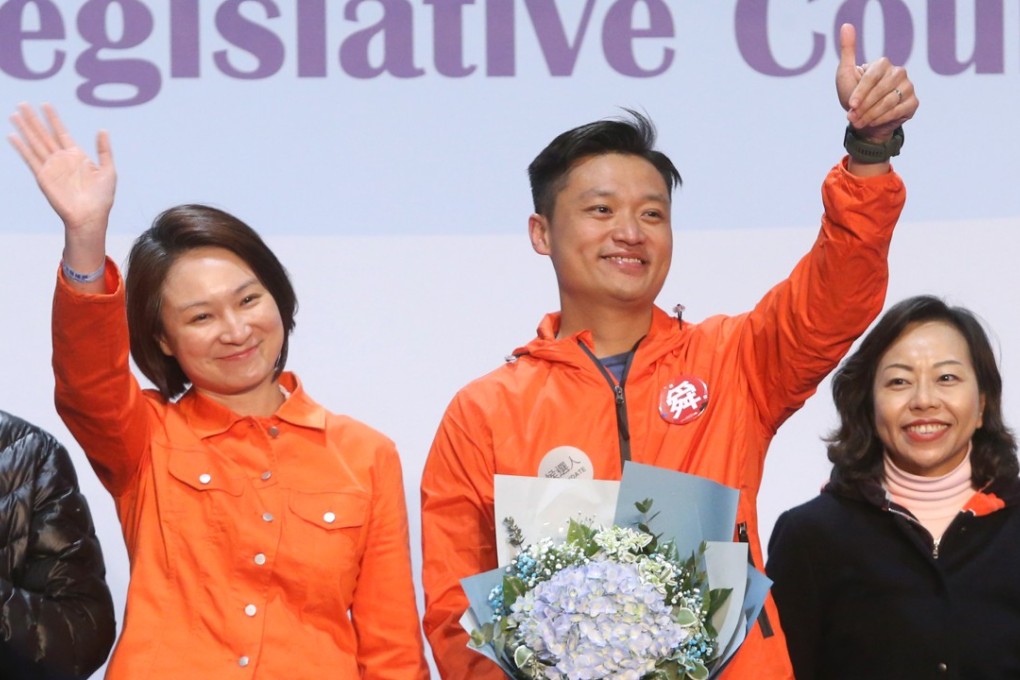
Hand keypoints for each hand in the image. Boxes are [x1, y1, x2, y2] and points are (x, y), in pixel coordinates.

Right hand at [8, 103, 115, 239]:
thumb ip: (104, 150)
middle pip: (44, 134)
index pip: (61, 132)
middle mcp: (61, 159)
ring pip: (35, 143)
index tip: (46, 104)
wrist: (91, 216)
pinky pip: (30, 159)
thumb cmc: (102, 198)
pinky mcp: (43, 177)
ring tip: (14, 114)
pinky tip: (13, 136)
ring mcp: (51, 167)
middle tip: (23, 103)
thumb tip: (102, 130)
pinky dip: (21, 147)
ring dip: (25, 129)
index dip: (53, 119)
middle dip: (34, 119)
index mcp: (77, 156)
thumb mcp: (108, 170)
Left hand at [835, 24, 917, 141]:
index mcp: (883, 64)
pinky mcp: (913, 102)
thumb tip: (846, 25)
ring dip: (870, 115)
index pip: (871, 78)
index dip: (860, 93)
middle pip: (880, 92)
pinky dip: (883, 119)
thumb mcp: (846, 73)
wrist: (864, 118)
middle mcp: (899, 72)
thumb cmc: (853, 95)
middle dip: (863, 108)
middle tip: (853, 117)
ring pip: (888, 103)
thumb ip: (847, 51)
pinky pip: (898, 111)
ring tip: (859, 122)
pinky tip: (873, 123)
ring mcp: (908, 86)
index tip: (850, 105)